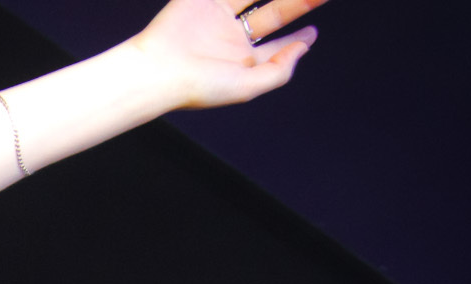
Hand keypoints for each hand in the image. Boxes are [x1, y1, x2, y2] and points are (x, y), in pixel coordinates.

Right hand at [130, 0, 326, 110]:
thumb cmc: (197, 87)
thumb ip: (279, 71)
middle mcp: (232, 38)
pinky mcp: (203, 0)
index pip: (276, 46)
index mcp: (241, 61)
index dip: (297, 40)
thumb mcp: (247, 87)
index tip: (312, 32)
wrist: (158, 70)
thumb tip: (302, 50)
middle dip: (297, 4)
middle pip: (273, 14)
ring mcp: (218, 16)